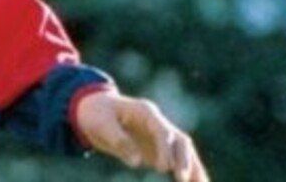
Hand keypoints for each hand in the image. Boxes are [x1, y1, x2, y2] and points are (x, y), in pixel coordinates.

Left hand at [74, 89, 208, 181]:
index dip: (165, 149)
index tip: (163, 168)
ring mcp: (161, 136)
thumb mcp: (101, 124)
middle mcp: (158, 123)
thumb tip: (137, 162)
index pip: (162, 131)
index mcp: (146, 112)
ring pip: (184, 152)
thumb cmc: (96, 114)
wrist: (93, 110)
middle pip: (180, 140)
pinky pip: (177, 161)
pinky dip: (187, 172)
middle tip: (182, 179)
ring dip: (193, 168)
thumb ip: (119, 140)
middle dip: (184, 159)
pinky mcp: (158, 149)